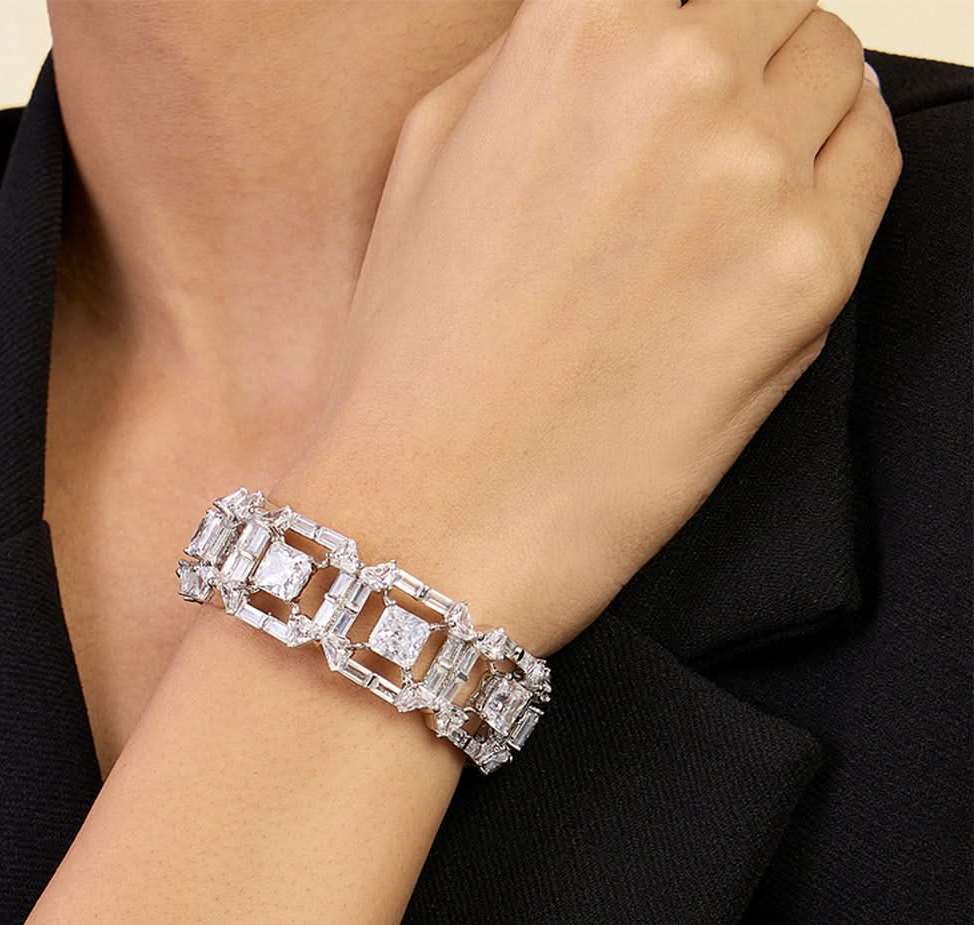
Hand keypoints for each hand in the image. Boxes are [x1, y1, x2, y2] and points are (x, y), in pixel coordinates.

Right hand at [276, 0, 900, 655]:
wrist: (438, 512)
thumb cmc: (415, 357)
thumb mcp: (430, 155)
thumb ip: (532, 61)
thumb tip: (619, 28)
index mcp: (575, 29)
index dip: (675, 16)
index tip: (684, 45)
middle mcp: (680, 78)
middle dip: (739, 48)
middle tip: (703, 117)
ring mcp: (757, 176)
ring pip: (835, 70)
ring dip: (792, 104)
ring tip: (732, 175)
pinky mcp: (811, 275)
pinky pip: (871, 167)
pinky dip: (834, 171)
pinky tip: (773, 216)